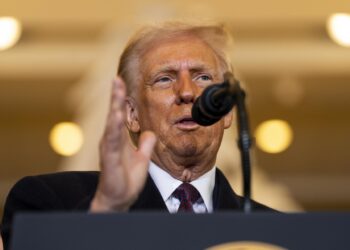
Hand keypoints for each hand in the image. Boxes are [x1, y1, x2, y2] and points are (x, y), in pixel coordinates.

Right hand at [90, 77, 155, 211]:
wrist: (119, 198)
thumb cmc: (127, 178)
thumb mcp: (142, 158)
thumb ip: (146, 144)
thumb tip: (151, 133)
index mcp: (119, 139)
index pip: (120, 115)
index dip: (121, 99)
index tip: (122, 82)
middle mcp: (112, 141)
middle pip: (113, 114)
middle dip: (115, 96)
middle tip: (116, 78)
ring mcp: (109, 149)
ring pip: (111, 124)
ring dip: (113, 107)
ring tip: (115, 90)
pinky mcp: (110, 159)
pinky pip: (112, 142)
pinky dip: (113, 128)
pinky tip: (115, 116)